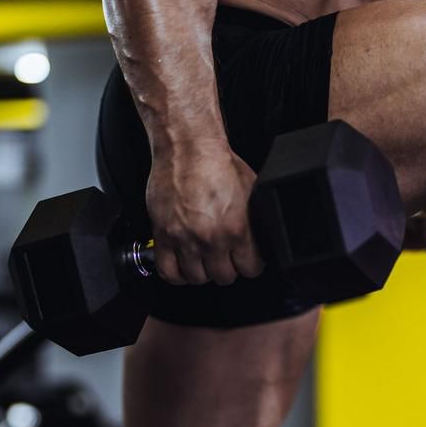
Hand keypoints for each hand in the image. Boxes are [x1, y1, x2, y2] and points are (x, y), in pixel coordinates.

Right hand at [146, 145, 264, 285]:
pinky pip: (168, 272)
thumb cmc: (217, 163)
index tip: (246, 260)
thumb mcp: (251, 191)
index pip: (250, 270)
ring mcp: (185, 239)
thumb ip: (256, 220)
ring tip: (204, 259)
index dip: (250, 265)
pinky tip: (183, 266)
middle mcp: (211, 238)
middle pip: (223, 277)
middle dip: (226, 268)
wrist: (187, 148)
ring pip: (197, 278)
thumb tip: (262, 237)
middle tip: (224, 257)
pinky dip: (176, 274)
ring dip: (202, 271)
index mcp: (237, 229)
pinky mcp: (164, 236)